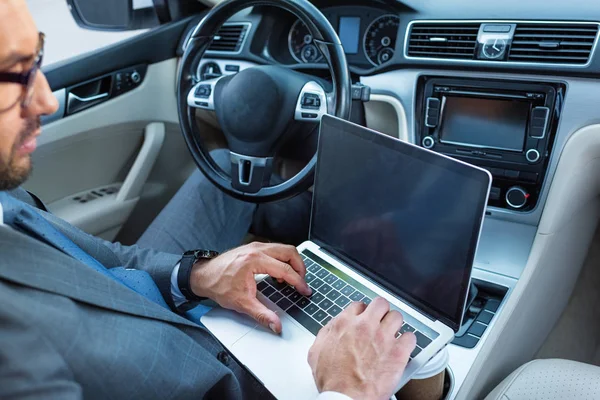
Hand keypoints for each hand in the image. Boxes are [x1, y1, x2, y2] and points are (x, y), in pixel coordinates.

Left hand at [190, 242, 310, 332]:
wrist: (203, 276)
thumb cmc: (218, 286)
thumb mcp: (241, 303)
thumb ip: (262, 315)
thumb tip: (276, 325)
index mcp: (255, 261)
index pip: (285, 270)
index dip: (298, 282)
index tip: (305, 291)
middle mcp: (257, 250)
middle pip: (289, 252)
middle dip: (300, 267)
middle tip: (302, 282)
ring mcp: (255, 246)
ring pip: (283, 248)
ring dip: (292, 262)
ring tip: (292, 278)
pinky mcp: (253, 248)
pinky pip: (275, 250)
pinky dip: (282, 260)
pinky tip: (278, 274)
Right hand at [308, 298, 416, 399]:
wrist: (346, 398)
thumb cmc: (332, 381)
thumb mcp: (316, 352)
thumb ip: (326, 334)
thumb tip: (332, 328)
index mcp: (345, 324)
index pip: (359, 305)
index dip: (363, 313)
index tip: (365, 320)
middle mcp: (365, 326)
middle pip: (381, 303)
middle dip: (381, 312)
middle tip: (381, 322)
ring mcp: (383, 337)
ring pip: (397, 316)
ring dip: (395, 325)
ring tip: (392, 334)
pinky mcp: (398, 352)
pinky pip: (411, 337)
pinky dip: (408, 342)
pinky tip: (402, 348)